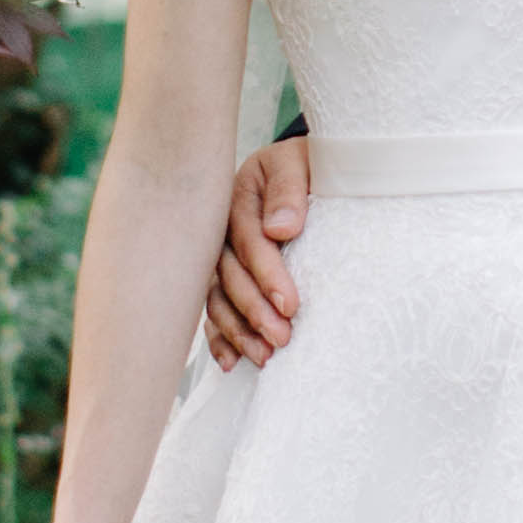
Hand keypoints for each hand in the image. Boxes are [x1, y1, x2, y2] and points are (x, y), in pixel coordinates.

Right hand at [202, 135, 310, 367]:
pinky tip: (230, 361)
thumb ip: (289, 189)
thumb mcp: (301, 162)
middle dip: (254, 310)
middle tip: (281, 338)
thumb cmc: (308, 165)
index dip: (267, 274)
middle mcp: (222, 230)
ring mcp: (221, 255)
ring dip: (237, 330)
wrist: (306, 166)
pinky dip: (220, 337)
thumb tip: (281, 228)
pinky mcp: (225, 276)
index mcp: (239, 198)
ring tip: (264, 356)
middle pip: (230, 275)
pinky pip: (214, 309)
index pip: (249, 241)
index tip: (289, 303)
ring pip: (218, 297)